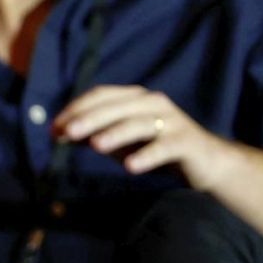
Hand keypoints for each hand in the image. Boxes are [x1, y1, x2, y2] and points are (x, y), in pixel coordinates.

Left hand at [51, 85, 233, 189]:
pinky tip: (130, 167)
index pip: (101, 95)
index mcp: (135, 98)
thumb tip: (61, 134)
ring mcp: (171, 120)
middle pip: (116, 107)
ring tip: (96, 146)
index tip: (56, 127)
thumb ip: (95, 135)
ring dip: (116, 133)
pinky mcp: (186, 141)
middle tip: (68, 132)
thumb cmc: (157, 148)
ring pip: (138, 124)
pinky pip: (163, 147)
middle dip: (90, 119)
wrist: (207, 162)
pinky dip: (146, 155)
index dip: (77, 109)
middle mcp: (152, 103)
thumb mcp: (123, 142)